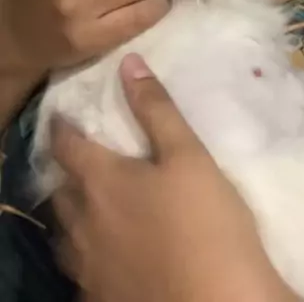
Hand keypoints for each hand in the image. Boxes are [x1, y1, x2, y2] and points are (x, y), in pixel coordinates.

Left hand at [52, 54, 298, 301]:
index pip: (67, 145)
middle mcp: (83, 224)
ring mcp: (88, 266)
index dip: (63, 125)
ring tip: (90, 200)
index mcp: (100, 183)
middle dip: (66, 168)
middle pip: (60, 189)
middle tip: (80, 154)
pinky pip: (80, 267)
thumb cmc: (205, 222)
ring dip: (72, 210)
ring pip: (66, 232)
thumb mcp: (188, 156)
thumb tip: (129, 63)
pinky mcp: (101, 296)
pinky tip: (106, 249)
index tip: (64, 113)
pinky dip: (86, 248)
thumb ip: (156, 109)